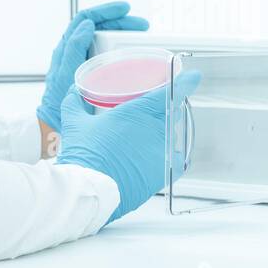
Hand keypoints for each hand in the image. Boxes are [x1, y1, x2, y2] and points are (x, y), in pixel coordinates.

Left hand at [37, 1, 148, 131]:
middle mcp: (76, 50)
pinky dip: (122, 48)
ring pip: (106, 38)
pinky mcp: (94, 72)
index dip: (106, 10)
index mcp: (68, 46)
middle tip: (142, 26)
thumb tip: (87, 24)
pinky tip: (135, 54)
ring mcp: (85, 60)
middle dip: (122, 21)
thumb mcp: (65, 74)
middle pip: (100, 26)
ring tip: (142, 36)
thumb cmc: (58, 103)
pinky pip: (109, 53)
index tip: (126, 9)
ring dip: (124, 33)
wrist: (55, 124)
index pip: (87, 17)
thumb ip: (73, 48)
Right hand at [56, 70, 202, 224]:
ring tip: (148, 137)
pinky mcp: (162, 173)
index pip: (171, 91)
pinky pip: (176, 159)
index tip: (193, 77)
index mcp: (138, 112)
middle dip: (168, 109)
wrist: (90, 190)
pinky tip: (161, 156)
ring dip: (165, 132)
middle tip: (155, 110)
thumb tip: (74, 92)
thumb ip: (75, 103)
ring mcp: (161, 151)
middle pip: (172, 112)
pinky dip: (171, 156)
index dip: (186, 82)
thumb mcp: (75, 123)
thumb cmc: (85, 157)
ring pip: (173, 135)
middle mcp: (155, 130)